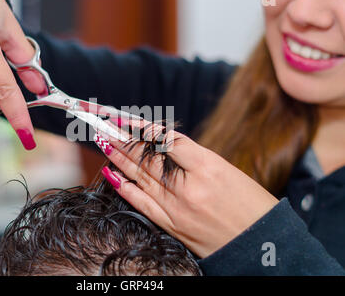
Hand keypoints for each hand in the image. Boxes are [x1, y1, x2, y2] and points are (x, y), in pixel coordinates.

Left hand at [94, 122, 278, 257]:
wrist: (262, 247)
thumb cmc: (252, 206)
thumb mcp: (228, 171)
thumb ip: (194, 159)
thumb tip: (163, 147)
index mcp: (208, 168)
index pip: (168, 141)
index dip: (146, 128)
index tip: (129, 119)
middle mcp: (188, 188)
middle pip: (149, 158)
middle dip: (125, 139)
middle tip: (107, 126)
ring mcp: (177, 209)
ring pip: (140, 177)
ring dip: (120, 158)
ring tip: (105, 142)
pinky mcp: (172, 226)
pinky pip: (142, 203)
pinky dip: (124, 188)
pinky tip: (111, 174)